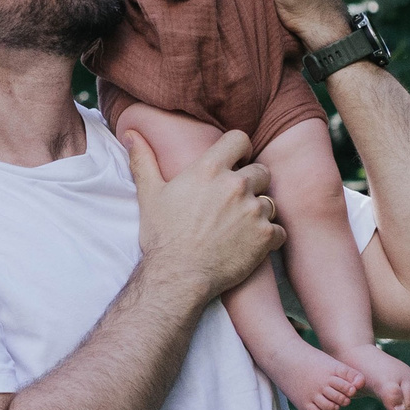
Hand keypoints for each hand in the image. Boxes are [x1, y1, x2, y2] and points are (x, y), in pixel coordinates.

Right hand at [125, 130, 284, 304]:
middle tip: (235, 202)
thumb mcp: (149, 194)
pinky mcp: (266, 236)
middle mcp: (236, 185)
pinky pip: (279, 230)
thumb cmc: (163, 236)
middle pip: (261, 171)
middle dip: (252, 183)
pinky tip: (250, 244)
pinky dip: (269, 237)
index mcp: (209, 169)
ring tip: (240, 226)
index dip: (240, 149)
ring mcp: (254, 210)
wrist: (178, 275)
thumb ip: (143, 160)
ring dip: (259, 212)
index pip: (240, 139)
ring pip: (270, 202)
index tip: (236, 161)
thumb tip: (130, 134)